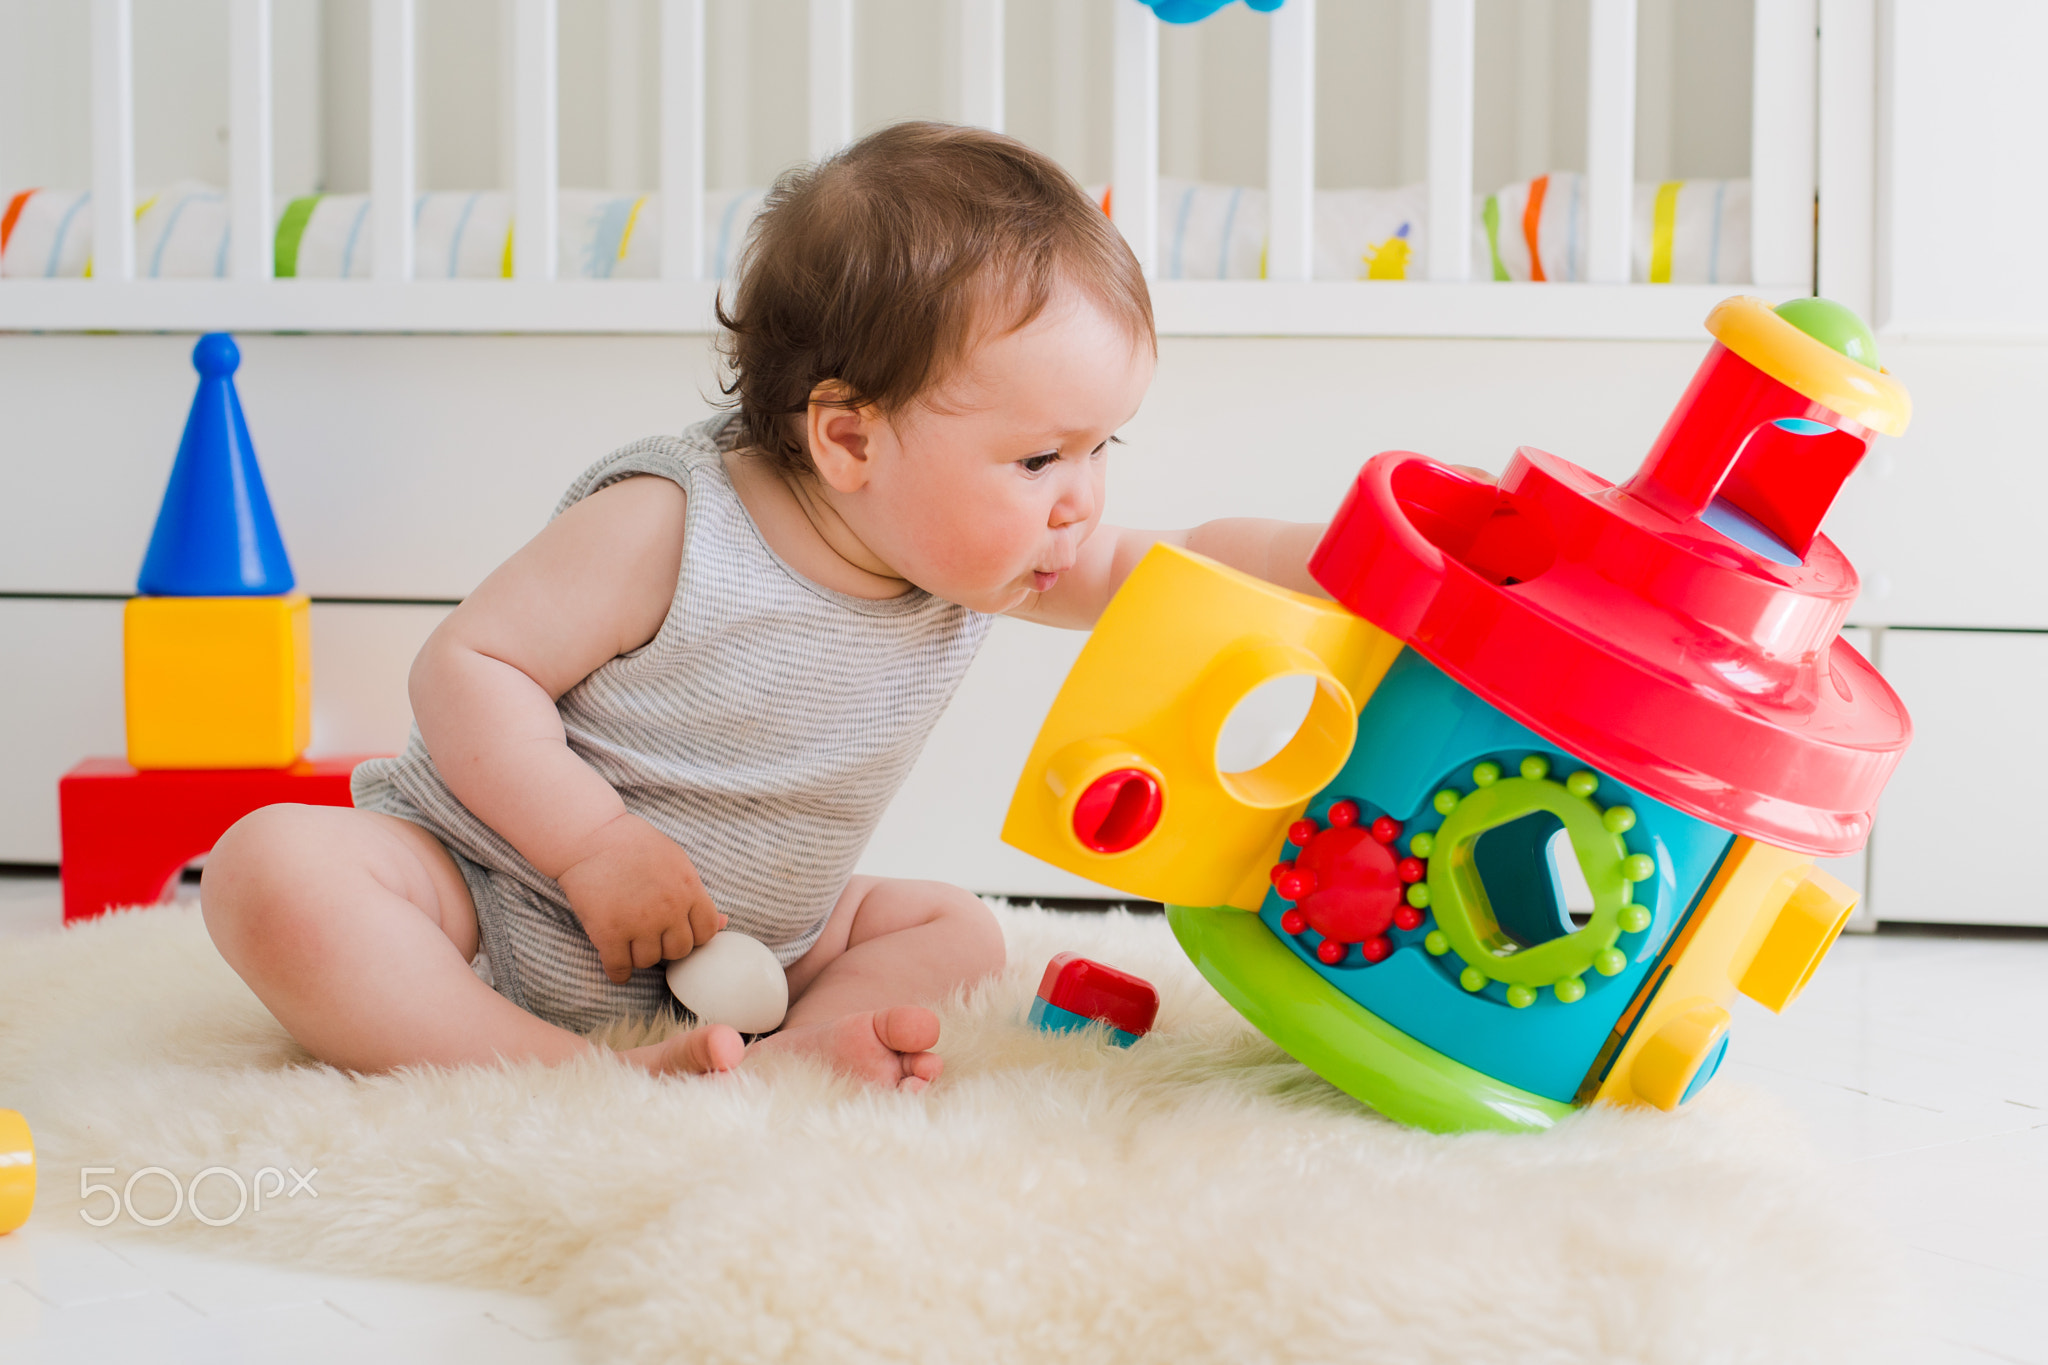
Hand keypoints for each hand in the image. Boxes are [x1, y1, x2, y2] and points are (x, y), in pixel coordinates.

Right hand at [555, 813, 726, 983]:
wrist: (591, 836)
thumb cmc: (634, 845)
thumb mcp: (676, 861)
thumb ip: (697, 893)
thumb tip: (724, 922)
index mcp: (689, 888)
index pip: (707, 932)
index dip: (693, 934)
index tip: (677, 930)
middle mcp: (669, 909)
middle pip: (679, 950)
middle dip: (667, 946)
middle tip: (652, 936)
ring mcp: (639, 922)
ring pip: (649, 961)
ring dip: (641, 956)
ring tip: (631, 943)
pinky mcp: (609, 932)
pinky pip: (620, 968)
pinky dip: (619, 972)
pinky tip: (618, 967)